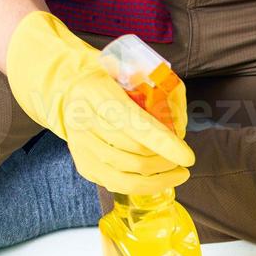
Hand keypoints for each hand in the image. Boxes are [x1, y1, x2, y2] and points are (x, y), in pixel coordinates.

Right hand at [5, 12, 193, 195]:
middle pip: (134, 153)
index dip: (164, 144)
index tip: (188, 157)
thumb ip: (153, 84)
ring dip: (158, 177)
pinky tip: (159, 179)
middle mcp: (84, 122)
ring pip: (127, 174)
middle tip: (183, 160)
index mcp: (98, 93)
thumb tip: (176, 113)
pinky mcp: (83, 164)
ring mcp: (81, 146)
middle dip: (166, 161)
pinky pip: (117, 185)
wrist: (67, 90)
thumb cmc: (107, 81)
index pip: (135, 124)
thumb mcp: (127, 69)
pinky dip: (143, 186)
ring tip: (175, 171)